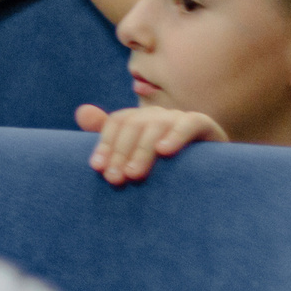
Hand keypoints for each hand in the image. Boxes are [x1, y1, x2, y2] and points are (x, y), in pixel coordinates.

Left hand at [77, 103, 227, 185]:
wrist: (209, 173)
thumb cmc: (164, 168)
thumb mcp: (135, 157)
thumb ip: (109, 138)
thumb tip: (81, 112)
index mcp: (138, 120)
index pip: (117, 122)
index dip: (104, 143)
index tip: (97, 168)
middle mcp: (157, 115)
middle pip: (133, 125)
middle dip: (120, 152)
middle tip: (114, 178)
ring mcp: (179, 117)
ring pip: (156, 126)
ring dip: (142, 150)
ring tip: (133, 173)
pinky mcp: (203, 124)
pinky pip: (189, 123)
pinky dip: (176, 135)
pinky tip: (165, 151)